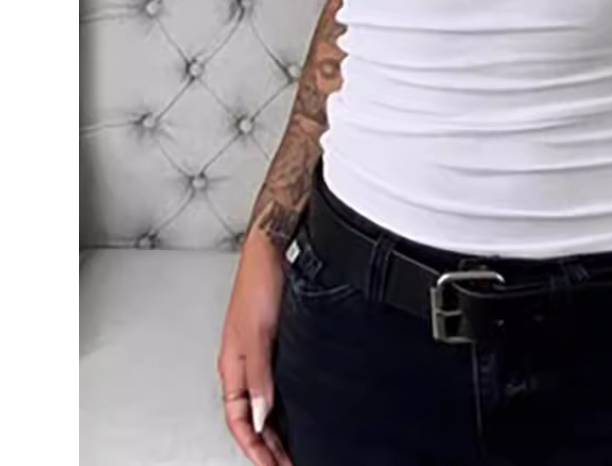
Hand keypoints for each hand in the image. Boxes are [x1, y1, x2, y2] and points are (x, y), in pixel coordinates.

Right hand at [217, 233, 294, 465]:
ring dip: (275, 430)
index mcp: (231, 367)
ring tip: (292, 450)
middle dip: (266, 447)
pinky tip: (297, 412)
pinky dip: (283, 405)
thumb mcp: (258, 334)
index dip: (254, 449)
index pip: (238, 421)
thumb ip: (258, 377)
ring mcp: (259, 355)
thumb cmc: (259, 282)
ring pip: (263, 405)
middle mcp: (243, 365)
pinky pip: (275, 385)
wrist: (274, 248)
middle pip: (250, 419)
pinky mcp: (275, 343)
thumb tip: (259, 415)